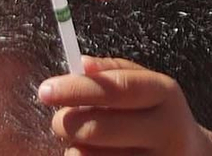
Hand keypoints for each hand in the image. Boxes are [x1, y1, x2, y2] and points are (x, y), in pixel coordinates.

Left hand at [38, 58, 211, 153]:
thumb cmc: (158, 114)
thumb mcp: (149, 84)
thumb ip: (115, 72)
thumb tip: (81, 65)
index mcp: (164, 94)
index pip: (116, 89)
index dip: (77, 88)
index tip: (46, 89)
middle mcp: (166, 131)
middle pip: (100, 128)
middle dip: (67, 123)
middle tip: (58, 120)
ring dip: (76, 149)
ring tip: (81, 141)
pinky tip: (93, 155)